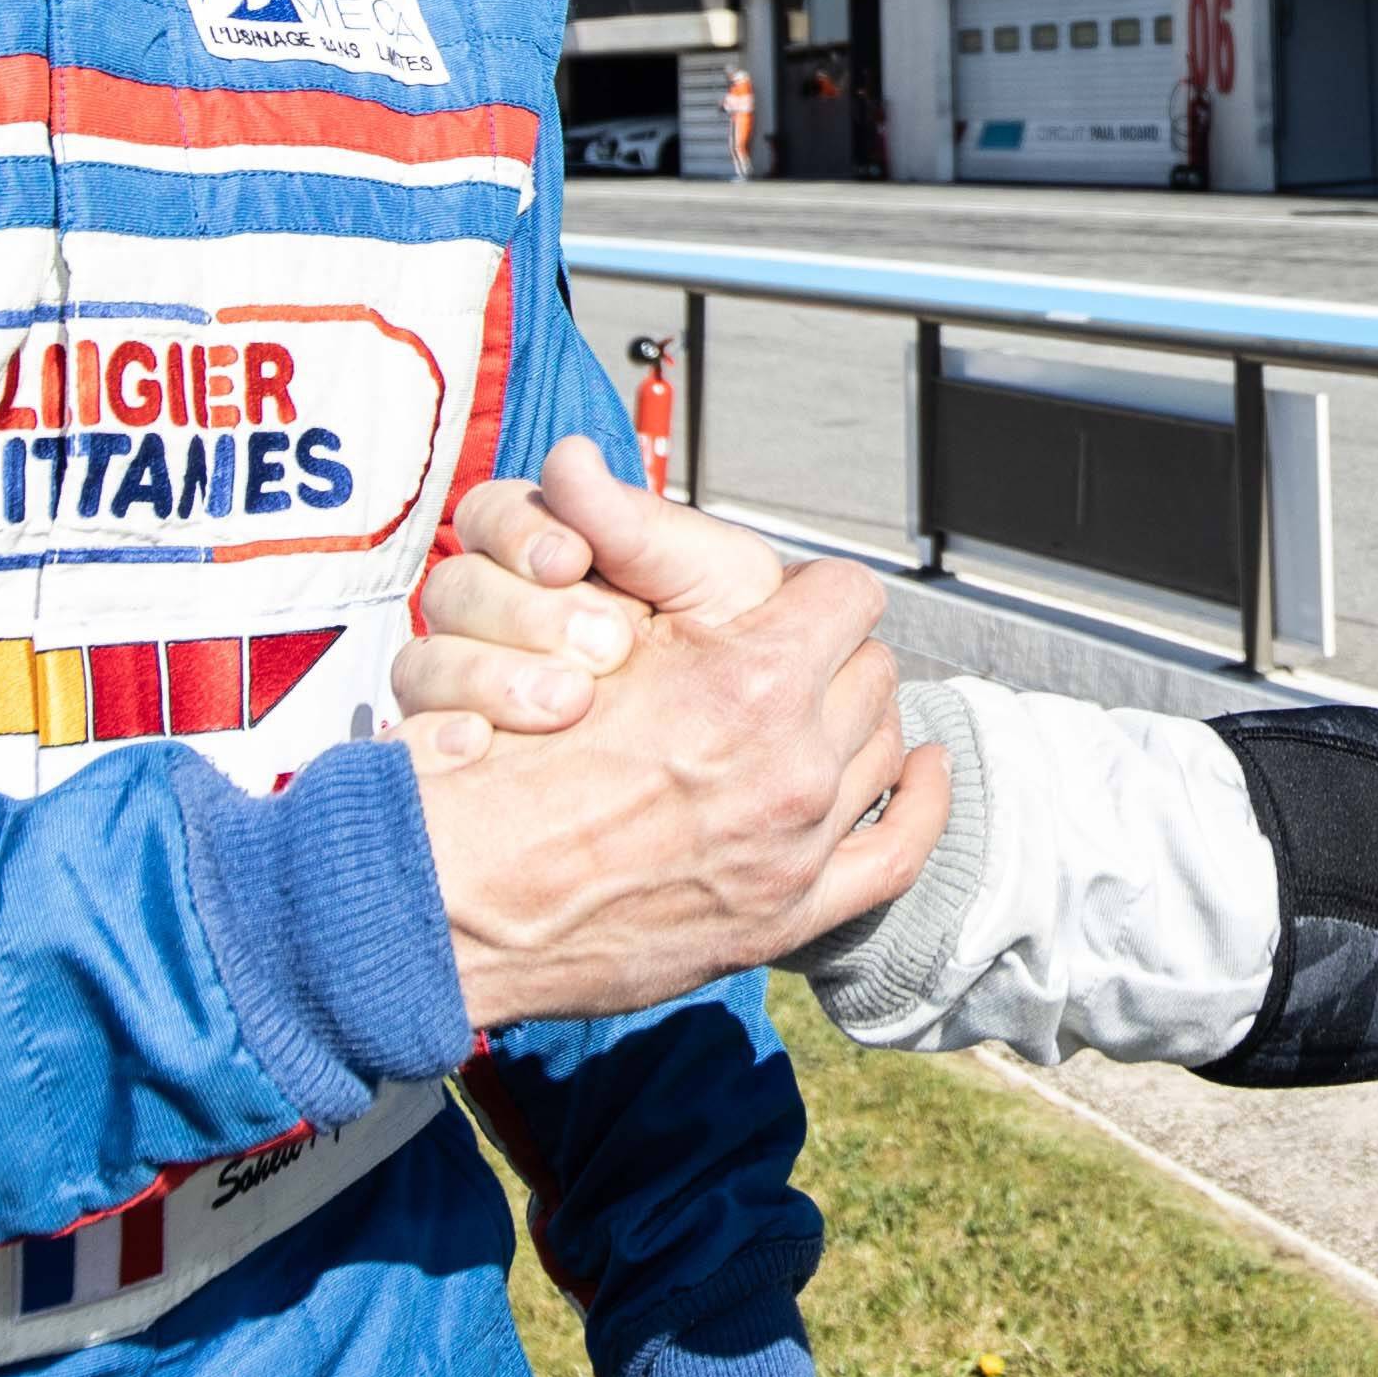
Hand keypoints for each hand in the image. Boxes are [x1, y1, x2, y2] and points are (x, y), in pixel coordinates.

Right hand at [405, 438, 798, 749]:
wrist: (750, 765)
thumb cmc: (737, 659)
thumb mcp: (715, 582)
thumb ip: (637, 524)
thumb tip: (569, 456)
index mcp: (552, 559)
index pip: (488, 515)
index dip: (519, 532)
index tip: (571, 561)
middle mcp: (498, 615)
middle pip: (453, 587)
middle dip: (524, 614)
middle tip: (603, 648)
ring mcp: (469, 686)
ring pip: (426, 662)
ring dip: (490, 678)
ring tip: (569, 706)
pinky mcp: (454, 752)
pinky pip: (412, 738)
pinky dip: (438, 737)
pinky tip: (483, 746)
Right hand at [405, 441, 941, 1026]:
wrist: (456, 911)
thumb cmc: (495, 777)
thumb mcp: (549, 635)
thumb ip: (598, 545)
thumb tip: (578, 463)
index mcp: (749, 681)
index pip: (842, 594)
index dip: (804, 590)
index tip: (777, 600)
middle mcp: (792, 764)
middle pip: (870, 669)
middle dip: (829, 654)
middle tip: (784, 656)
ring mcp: (796, 846)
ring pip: (883, 746)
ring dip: (855, 719)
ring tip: (820, 709)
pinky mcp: (787, 913)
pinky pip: (899, 853)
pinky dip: (919, 805)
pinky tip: (921, 773)